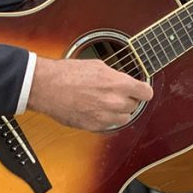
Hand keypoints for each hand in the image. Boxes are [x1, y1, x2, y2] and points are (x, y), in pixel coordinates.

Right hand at [27, 57, 152, 131]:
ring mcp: (104, 116)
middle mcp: (114, 102)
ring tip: (107, 103)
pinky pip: (108, 125)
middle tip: (117, 93)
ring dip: (119, 111)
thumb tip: (122, 82)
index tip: (142, 90)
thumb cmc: (68, 74)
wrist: (47, 87)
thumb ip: (115, 77)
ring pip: (124, 118)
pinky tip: (96, 109)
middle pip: (135, 105)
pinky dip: (106, 119)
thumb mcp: (98, 66)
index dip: (144, 90)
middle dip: (129, 99)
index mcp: (118, 84)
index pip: (146, 92)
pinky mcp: (93, 126)